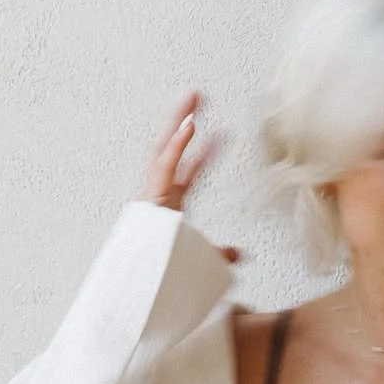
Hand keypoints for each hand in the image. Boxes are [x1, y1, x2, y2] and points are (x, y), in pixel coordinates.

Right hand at [140, 90, 241, 263]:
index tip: (223, 135)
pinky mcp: (151, 199)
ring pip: (164, 148)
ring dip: (177, 121)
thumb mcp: (200, 261)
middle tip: (196, 96)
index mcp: (170, 205)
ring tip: (192, 97)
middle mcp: (158, 194)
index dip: (206, 153)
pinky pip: (163, 167)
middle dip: (182, 120)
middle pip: (171, 148)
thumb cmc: (163, 273)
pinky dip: (176, 146)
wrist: (144, 287)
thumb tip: (239, 255)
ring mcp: (153, 194)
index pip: (190, 171)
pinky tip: (189, 126)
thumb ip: (218, 254)